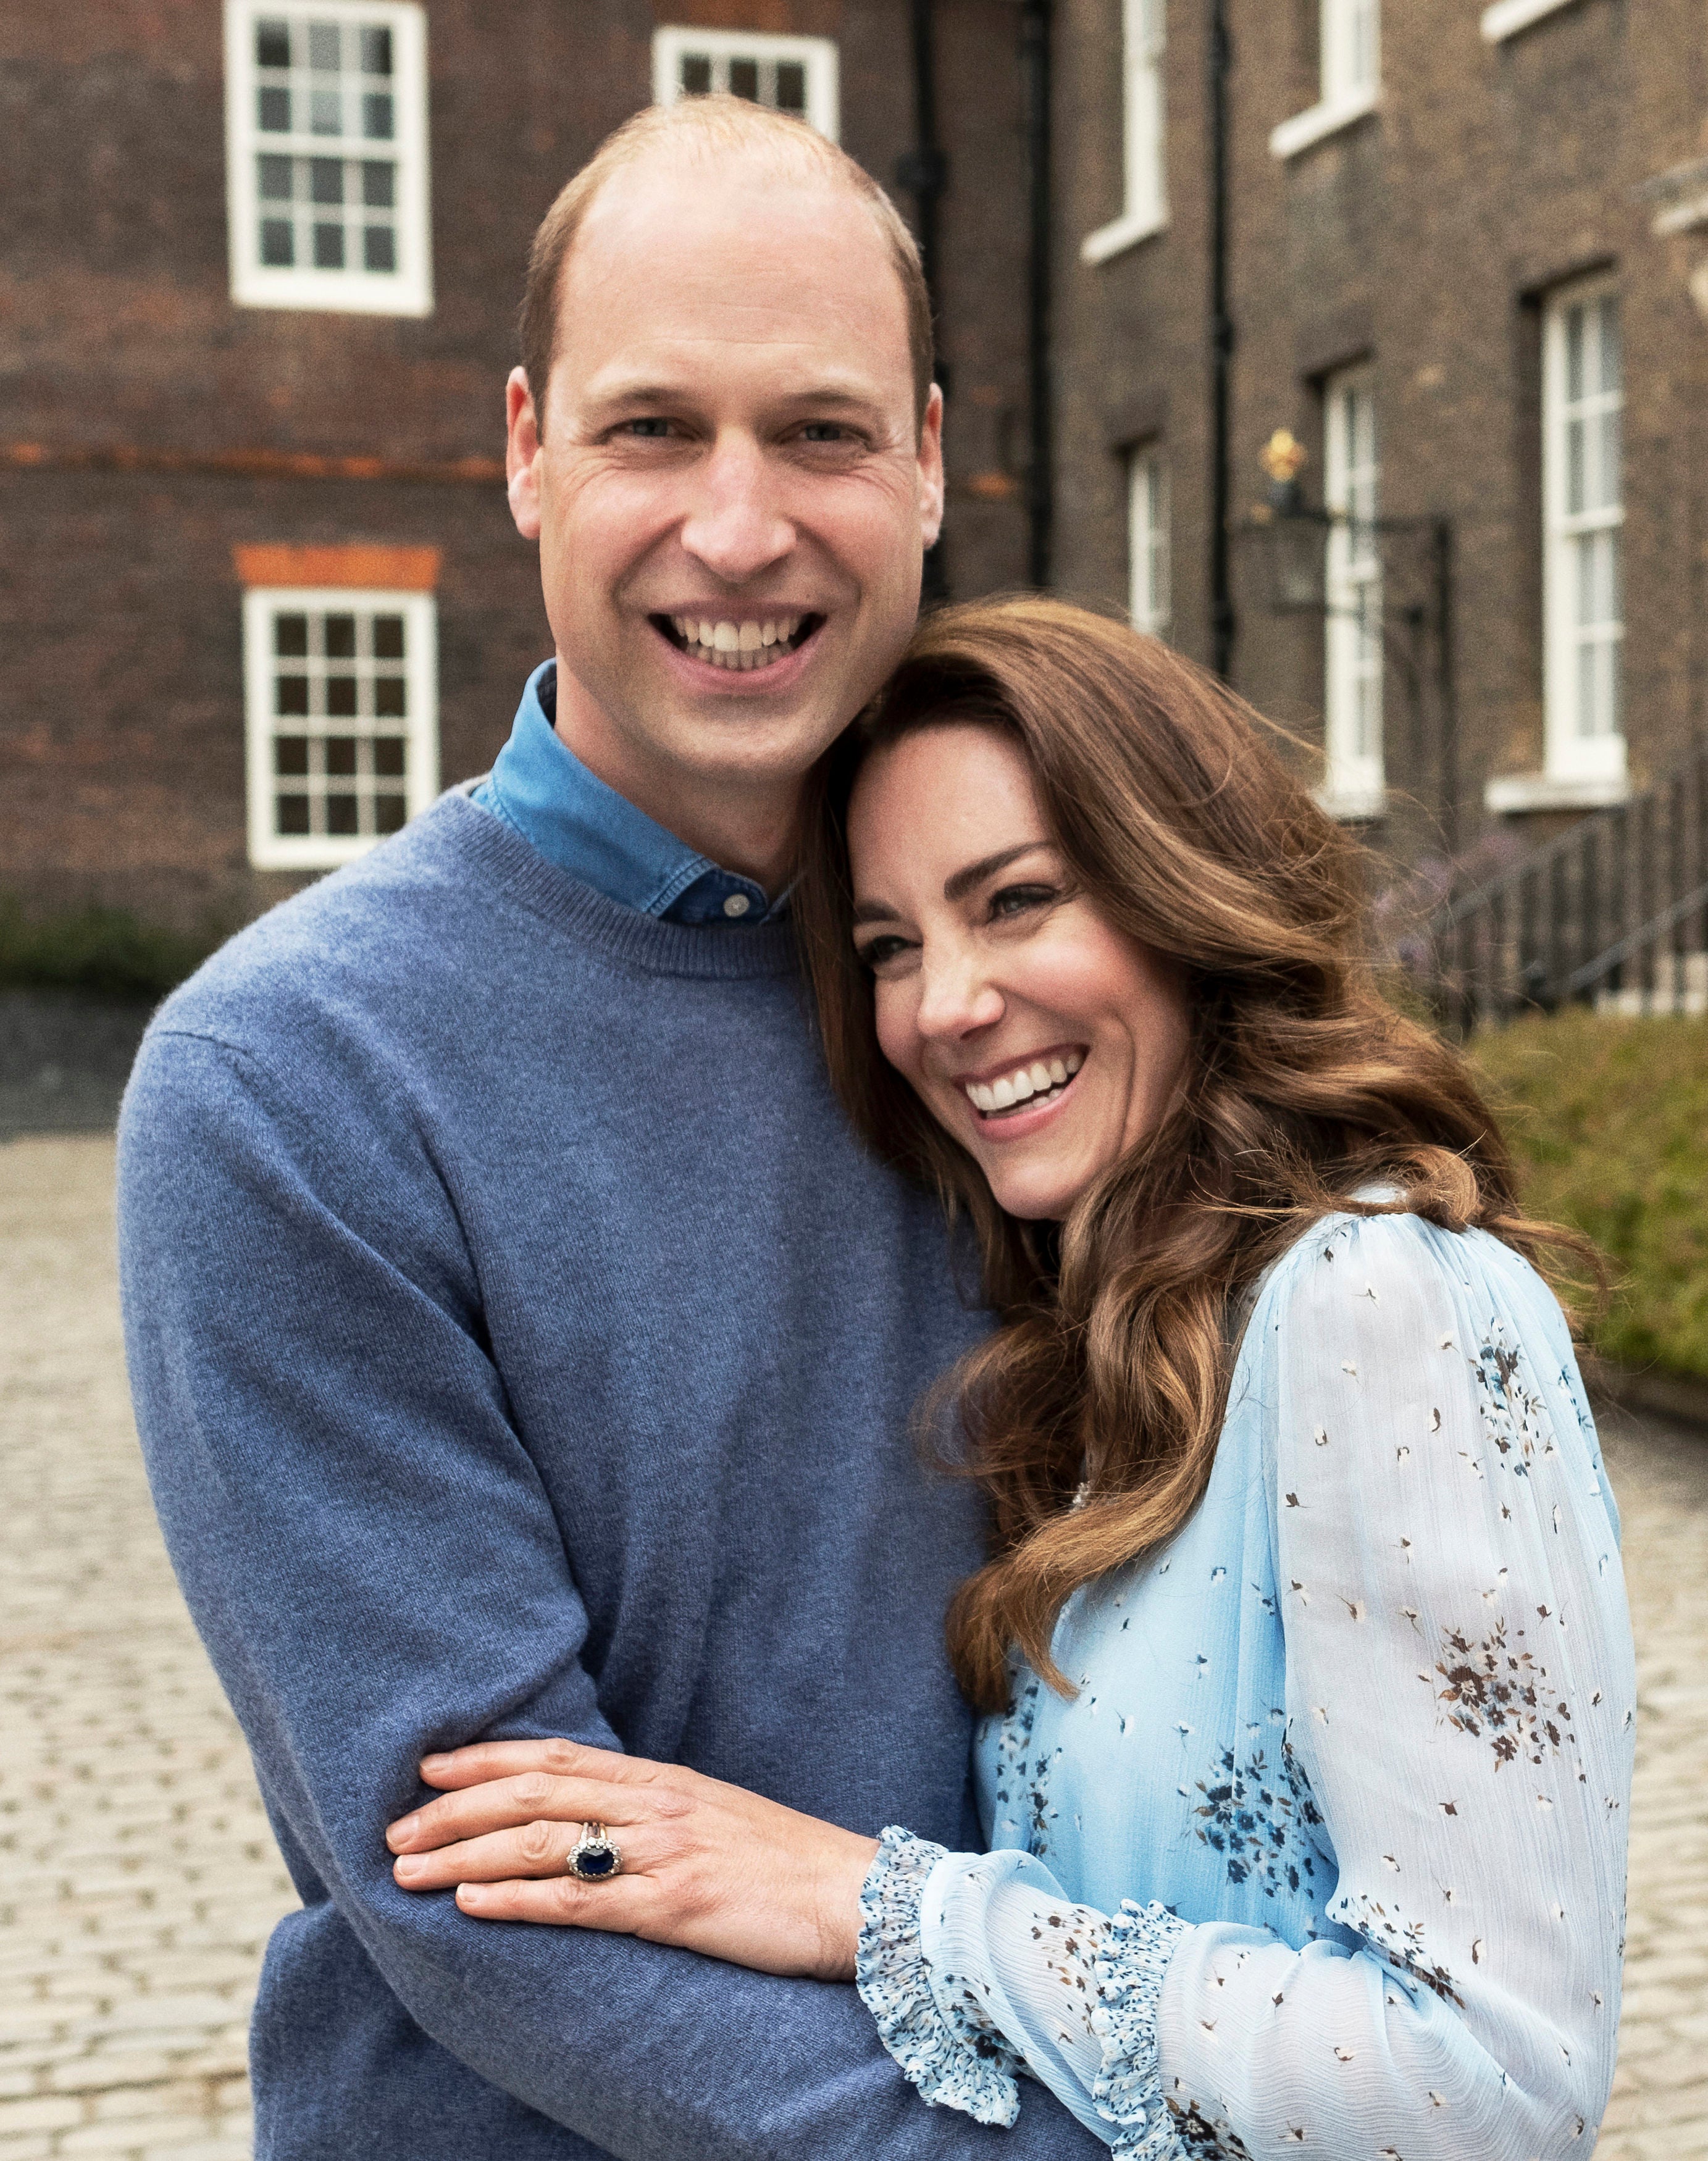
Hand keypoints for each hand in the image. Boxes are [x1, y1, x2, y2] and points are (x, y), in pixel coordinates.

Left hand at [385, 1738, 879, 1981]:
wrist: (861, 1899)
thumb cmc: (787, 1865)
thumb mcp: (714, 1819)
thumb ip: (653, 1812)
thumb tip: (593, 1817)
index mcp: (662, 1780)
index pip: (555, 1756)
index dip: (485, 1757)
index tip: (427, 1764)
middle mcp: (654, 1805)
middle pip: (532, 1794)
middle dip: (454, 1807)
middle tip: (394, 1827)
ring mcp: (662, 1853)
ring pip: (540, 1844)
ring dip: (464, 1855)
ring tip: (407, 1871)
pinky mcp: (674, 1908)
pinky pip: (580, 1902)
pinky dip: (517, 1902)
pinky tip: (472, 1906)